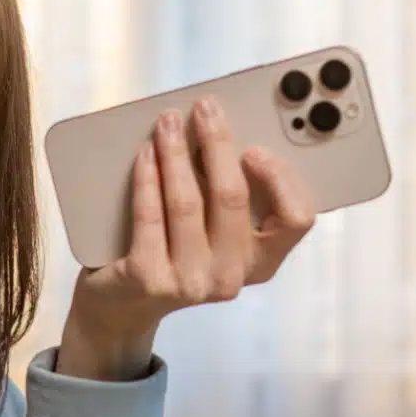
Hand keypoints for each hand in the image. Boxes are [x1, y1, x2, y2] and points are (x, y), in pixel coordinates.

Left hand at [57, 97, 316, 380]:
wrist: (120, 308)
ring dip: (176, 153)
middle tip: (205, 108)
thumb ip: (230, 198)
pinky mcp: (149, 279)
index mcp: (260, 262)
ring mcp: (190, 281)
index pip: (296, 220)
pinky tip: (144, 154)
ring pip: (187, 201)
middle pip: (232, 197)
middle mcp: (230, 275)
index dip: (280, 180)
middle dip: (218, 143)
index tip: (256, 147)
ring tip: (167, 124)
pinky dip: (147, 177)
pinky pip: (150, 214)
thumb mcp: (214, 234)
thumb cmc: (172, 255)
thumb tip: (224, 133)